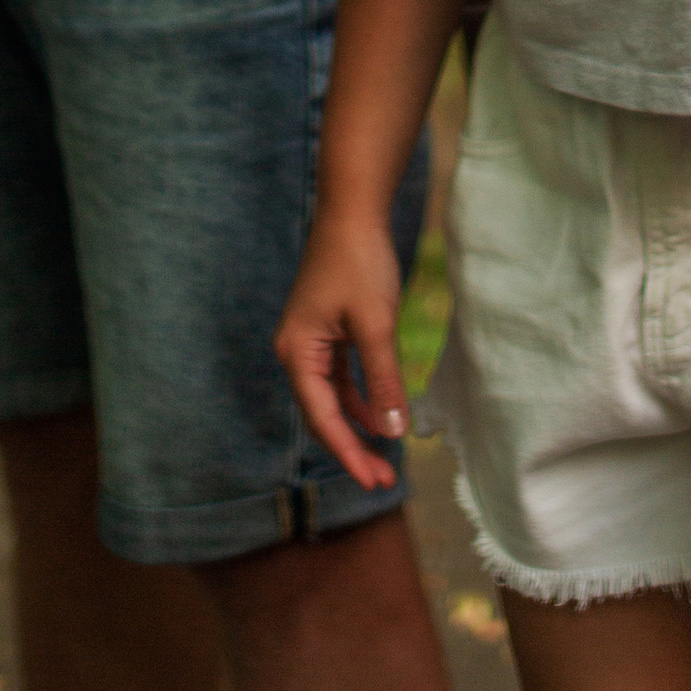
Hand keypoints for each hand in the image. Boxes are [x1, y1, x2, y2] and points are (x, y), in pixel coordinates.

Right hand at [274, 201, 410, 492]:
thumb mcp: (376, 324)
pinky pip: (341, 376)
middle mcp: (296, 350)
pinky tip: (381, 413)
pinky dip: (360, 396)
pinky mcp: (327, 329)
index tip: (373, 480)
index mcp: (297, 351)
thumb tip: (393, 430)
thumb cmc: (359, 261)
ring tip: (384, 456)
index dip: (348, 452)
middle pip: (323, 413)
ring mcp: (311, 340)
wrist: (353, 210)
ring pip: (332, 397)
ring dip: (358, 424)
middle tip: (382, 479)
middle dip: (352, 446)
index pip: (322, 417)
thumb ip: (383, 379)